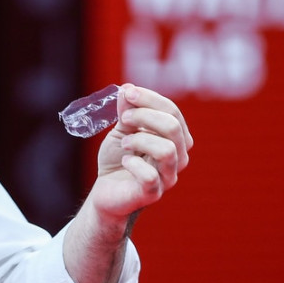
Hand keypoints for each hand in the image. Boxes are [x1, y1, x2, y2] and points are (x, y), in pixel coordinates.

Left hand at [90, 84, 192, 220]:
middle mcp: (178, 157)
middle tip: (124, 119)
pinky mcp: (153, 194)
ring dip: (141, 140)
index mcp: (175, 138)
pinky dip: (134, 164)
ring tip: (125, 142)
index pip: (173, 112)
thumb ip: (127, 111)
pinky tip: (125, 161)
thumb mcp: (121, 130)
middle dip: (145, 116)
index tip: (127, 93)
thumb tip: (128, 89)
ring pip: (167, 150)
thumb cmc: (119, 158)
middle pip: (173, 127)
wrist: (105, 190)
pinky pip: (151, 176)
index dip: (150, 99)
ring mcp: (168, 177)